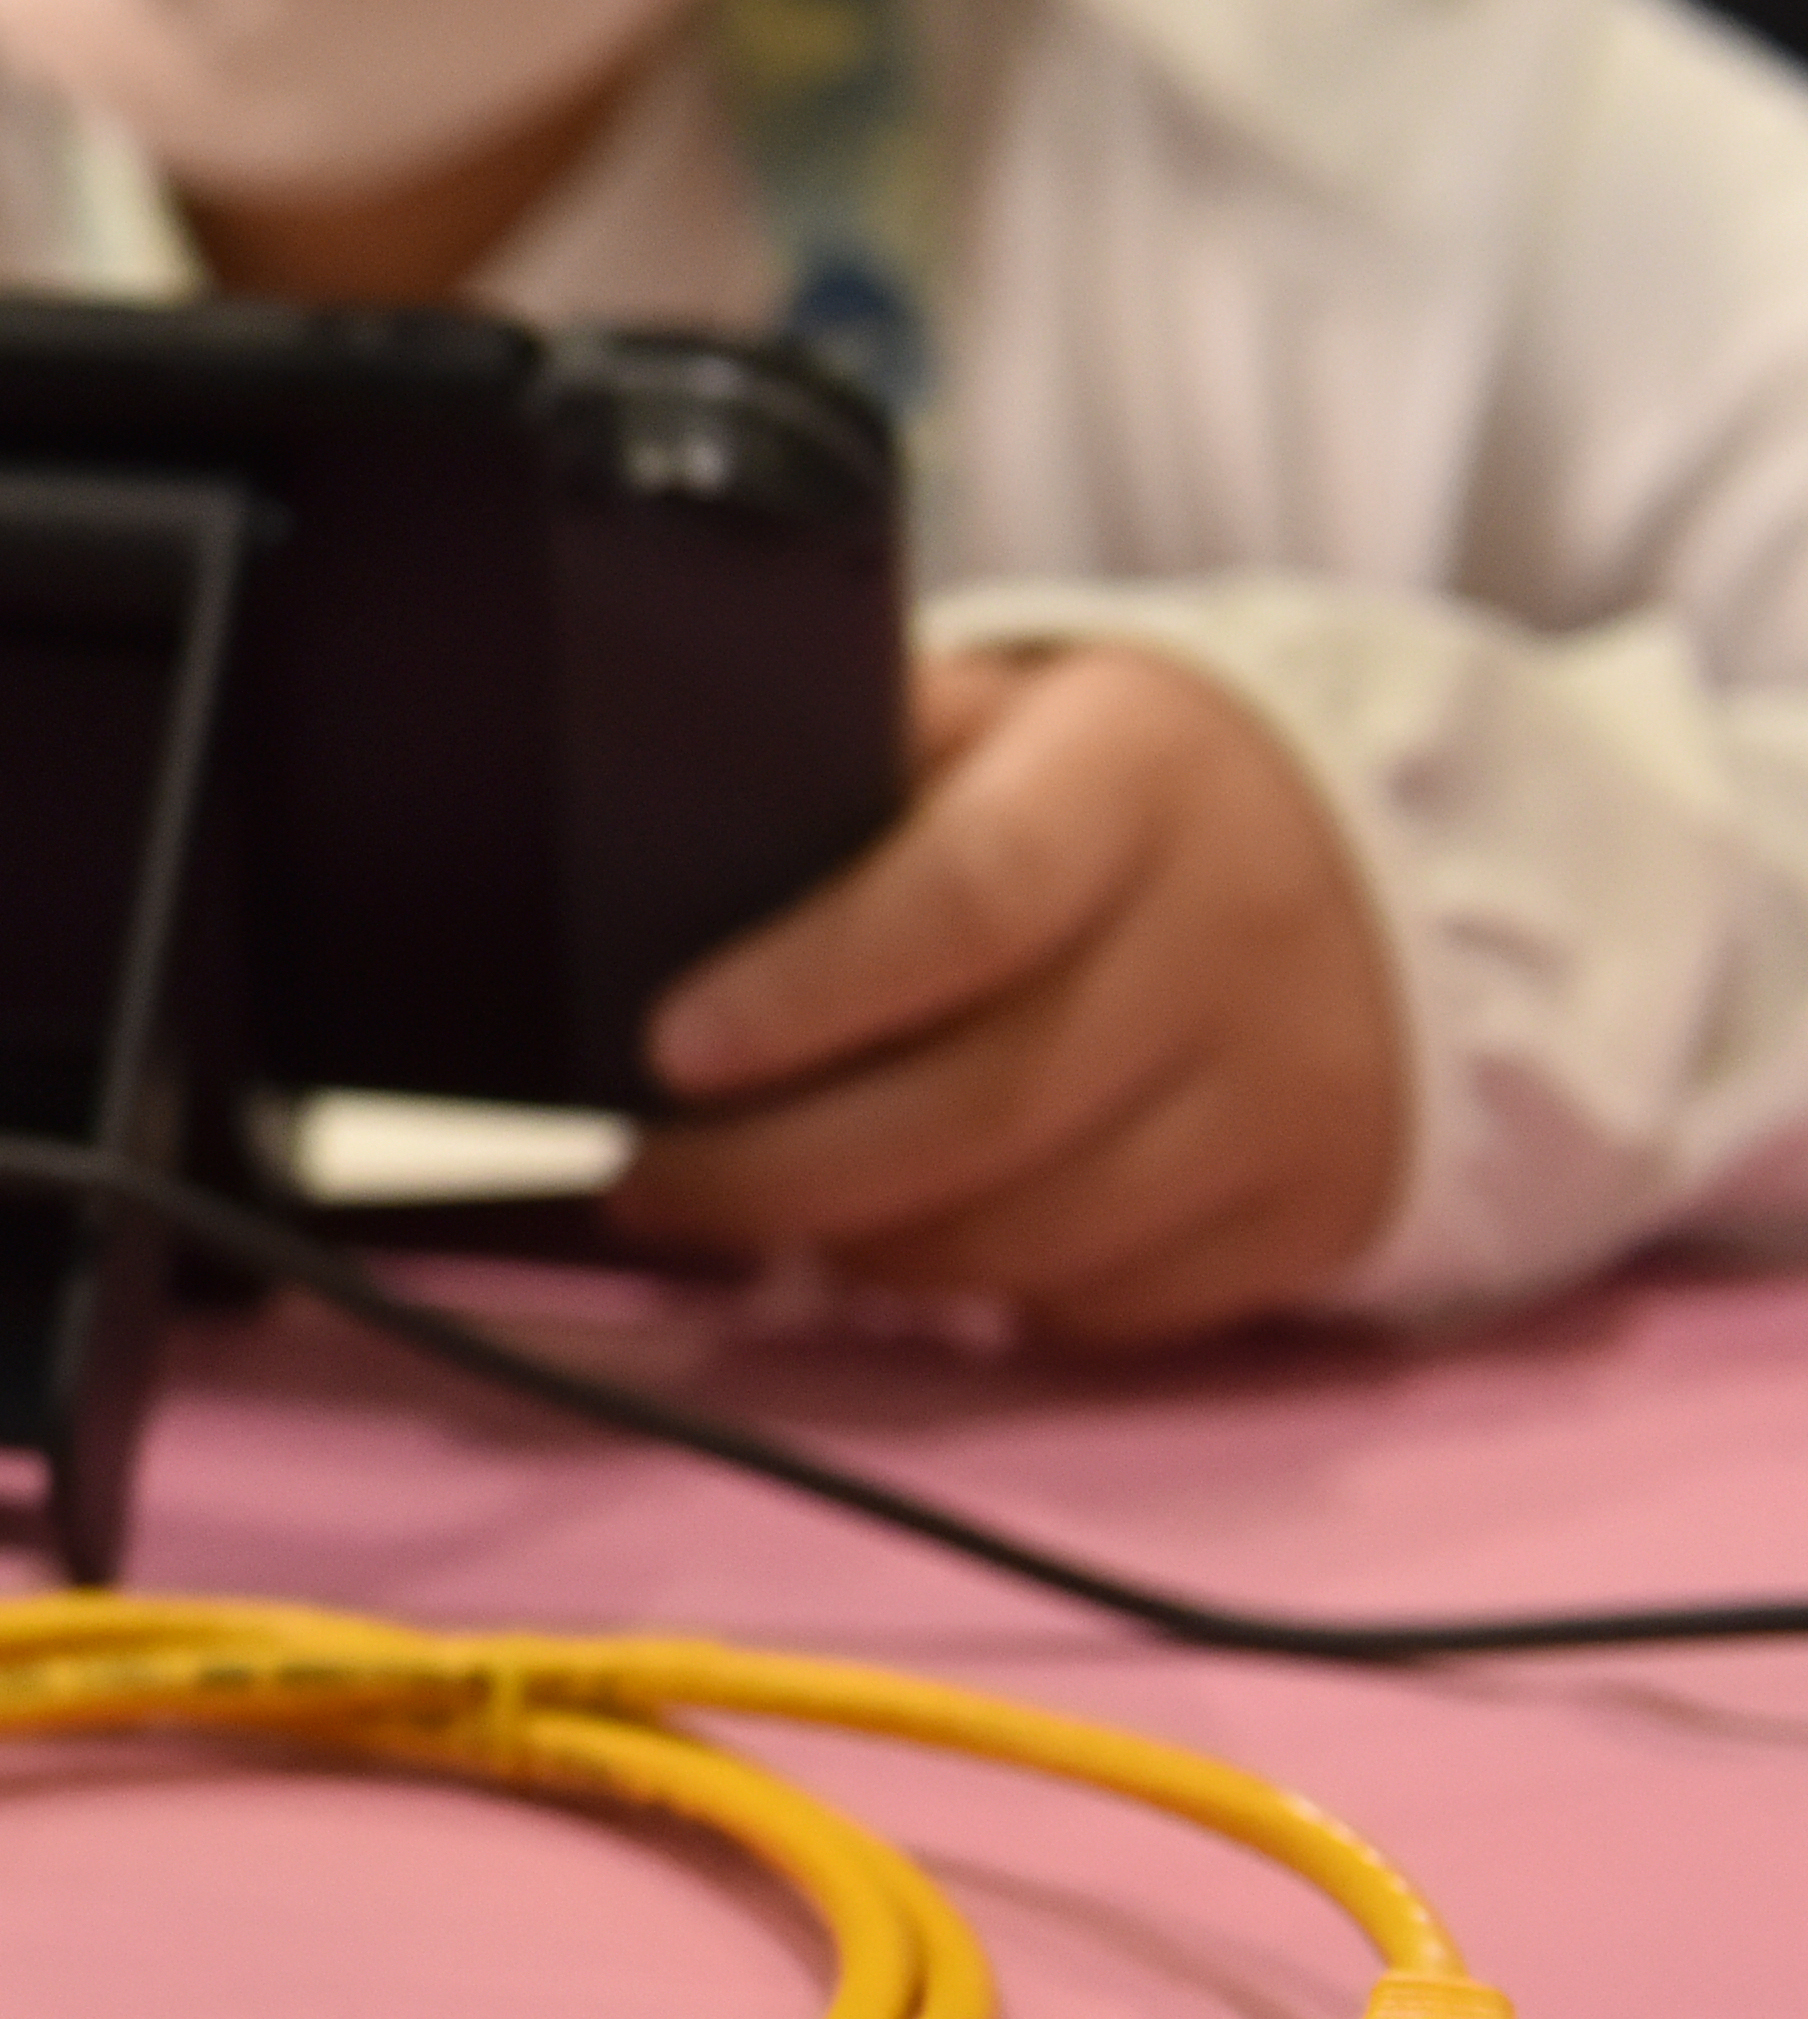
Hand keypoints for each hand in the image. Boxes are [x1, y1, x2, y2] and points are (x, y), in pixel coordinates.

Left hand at [612, 639, 1406, 1343]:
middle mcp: (1239, 936)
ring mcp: (1296, 1089)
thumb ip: (854, 763)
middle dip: (778, 1173)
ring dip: (860, 1251)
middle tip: (651, 1180)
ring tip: (757, 1214)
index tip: (667, 1052)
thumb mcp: (996, 718)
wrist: (1367, 853)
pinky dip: (982, 1294)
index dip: (804, 994)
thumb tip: (655, 864)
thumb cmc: (1104, 792)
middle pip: (983, 1109)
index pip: (965, 901)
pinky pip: (1106, 1300)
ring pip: (1033, 1234)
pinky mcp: (1317, 1208)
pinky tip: (907, 1243)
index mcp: (1135, 779)